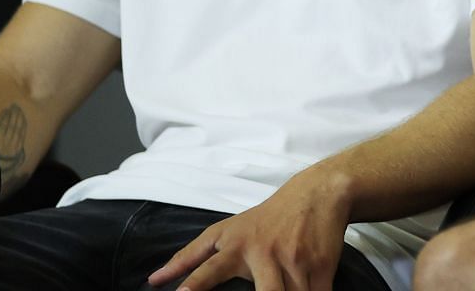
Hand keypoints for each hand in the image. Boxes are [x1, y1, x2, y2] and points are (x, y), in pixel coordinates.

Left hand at [148, 169, 352, 290]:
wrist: (317, 193)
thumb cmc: (266, 218)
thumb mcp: (226, 231)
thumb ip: (190, 256)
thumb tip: (153, 280)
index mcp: (237, 246)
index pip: (210, 269)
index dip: (195, 284)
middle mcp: (265, 254)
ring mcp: (295, 260)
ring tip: (286, 289)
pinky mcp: (321, 265)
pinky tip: (308, 289)